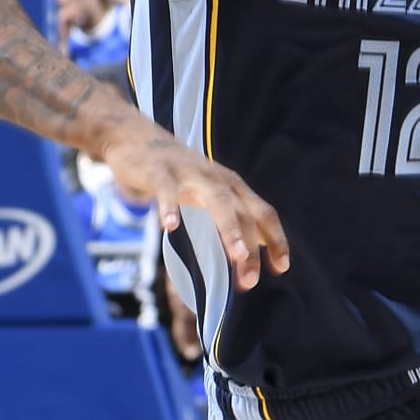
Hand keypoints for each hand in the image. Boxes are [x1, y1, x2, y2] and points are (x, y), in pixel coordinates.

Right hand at [99, 112, 288, 290]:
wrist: (137, 139)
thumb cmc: (179, 174)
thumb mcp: (211, 193)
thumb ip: (232, 217)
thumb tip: (254, 250)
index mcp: (232, 186)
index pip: (263, 213)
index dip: (276, 239)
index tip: (282, 268)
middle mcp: (217, 178)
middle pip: (242, 213)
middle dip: (250, 248)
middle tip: (250, 280)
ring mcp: (189, 173)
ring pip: (217, 200)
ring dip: (230, 228)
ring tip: (238, 254)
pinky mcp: (160, 171)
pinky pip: (166, 190)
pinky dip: (170, 206)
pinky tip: (170, 226)